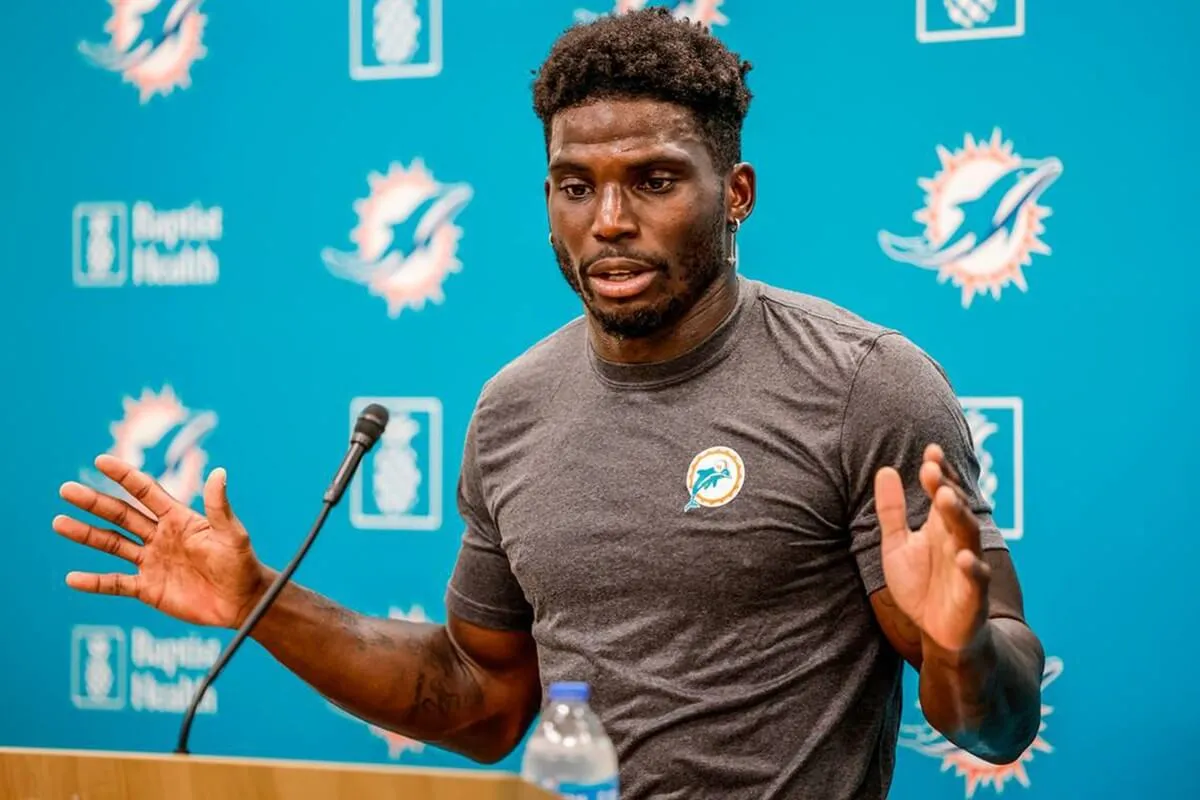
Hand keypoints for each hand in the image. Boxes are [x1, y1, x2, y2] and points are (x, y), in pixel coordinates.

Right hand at [53, 454, 266, 628]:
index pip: (146, 492)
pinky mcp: (148, 589)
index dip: (125, 476)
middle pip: (121, 515)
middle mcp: (160, 537)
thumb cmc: (242, 564)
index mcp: (179, 519)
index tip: (100, 460)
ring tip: (59, 522)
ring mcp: (152, 562)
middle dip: (94, 502)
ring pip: (112, 545)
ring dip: (86, 534)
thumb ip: (219, 507)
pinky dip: (94, 582)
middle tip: (66, 490)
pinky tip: (72, 578)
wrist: (242, 602)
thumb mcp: (232, 534)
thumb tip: (220, 472)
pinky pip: (115, 584)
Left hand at [874, 444, 990, 652]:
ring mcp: (968, 566)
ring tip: (945, 497)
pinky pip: (976, 579)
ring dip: (958, 516)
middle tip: (930, 468)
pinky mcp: (973, 595)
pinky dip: (972, 568)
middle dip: (945, 487)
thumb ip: (892, 511)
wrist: (938, 633)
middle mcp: (957, 541)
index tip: (929, 450)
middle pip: (955, 509)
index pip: (943, 492)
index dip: (939, 472)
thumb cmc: (921, 585)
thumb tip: (884, 469)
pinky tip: (964, 557)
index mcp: (940, 527)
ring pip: (968, 536)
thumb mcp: (897, 545)